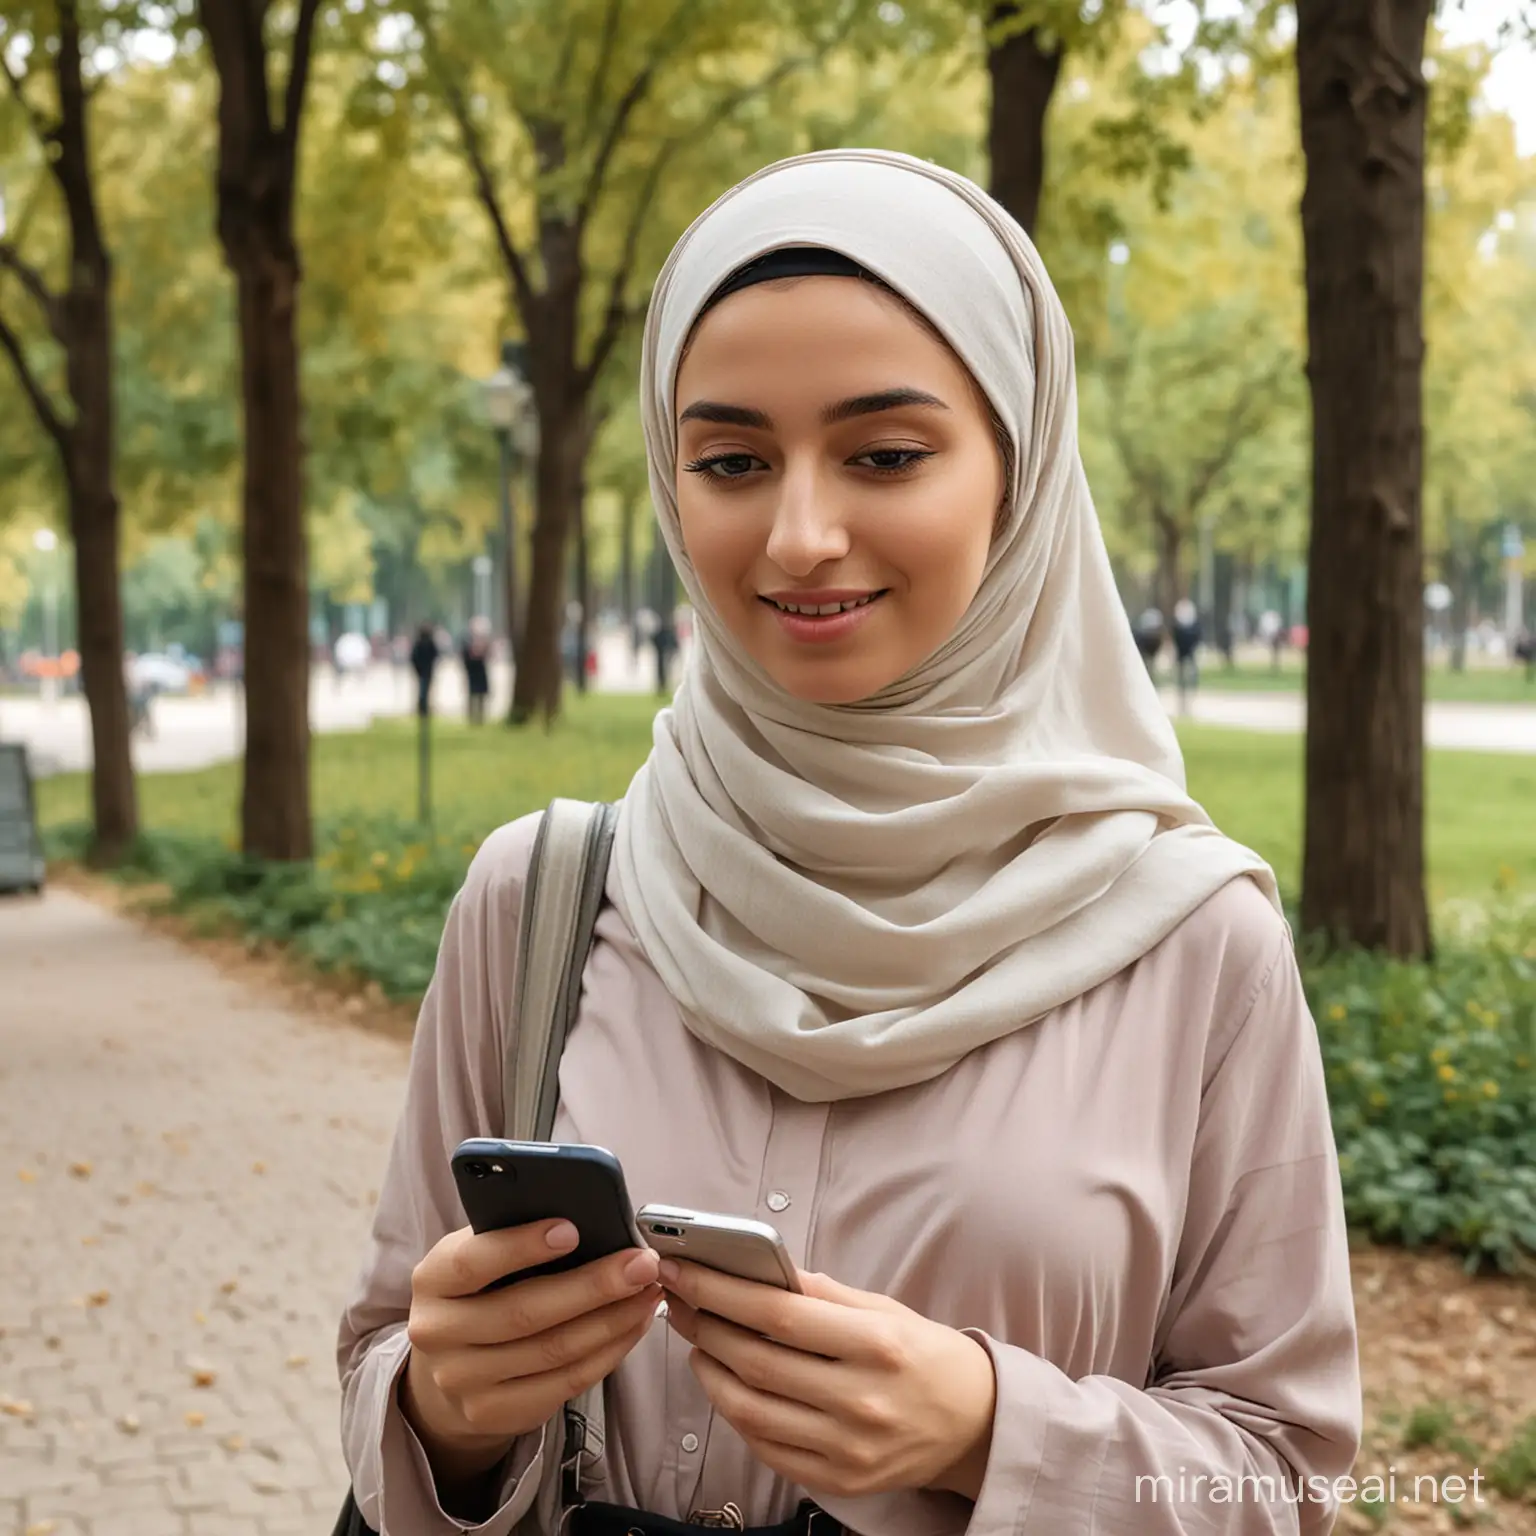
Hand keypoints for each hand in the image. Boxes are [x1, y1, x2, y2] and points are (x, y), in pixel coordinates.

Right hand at [402, 1221, 661, 1483]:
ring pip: (553, 1352)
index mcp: (432, 1281)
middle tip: (642, 1263)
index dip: (521, 1247)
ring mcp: (464, 1382)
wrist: (446, 1366)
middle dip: (594, 1286)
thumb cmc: (478, 1289)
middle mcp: (439, 1335)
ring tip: (650, 1291)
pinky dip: (609, 1352)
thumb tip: (587, 1217)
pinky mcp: (495, 1414)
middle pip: (525, 1313)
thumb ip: (512, 1235)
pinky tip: (634, 1324)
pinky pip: (566, 1383)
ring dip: (613, 1320)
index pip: (472, 1263)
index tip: (572, 1229)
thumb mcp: (479, 1253)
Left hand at [661, 1261, 995, 1502]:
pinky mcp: (838, 1480)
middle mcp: (860, 1399)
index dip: (721, 1290)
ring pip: (751, 1409)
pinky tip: (725, 1383)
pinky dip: (735, 1413)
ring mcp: (847, 1448)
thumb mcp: (884, 1309)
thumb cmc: (925, 1355)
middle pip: (756, 1360)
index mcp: (876, 1344)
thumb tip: (761, 1269)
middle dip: (705, 1324)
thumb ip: (823, 1293)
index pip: (778, 1313)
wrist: (974, 1425)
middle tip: (680, 1297)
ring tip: (696, 1339)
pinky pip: (767, 1448)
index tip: (684, 1267)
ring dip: (710, 1370)